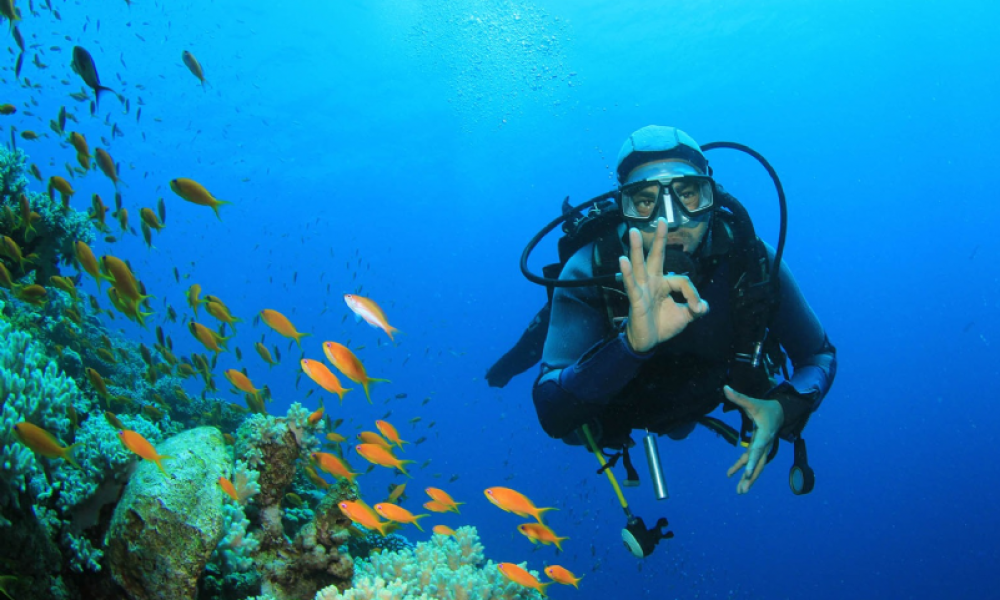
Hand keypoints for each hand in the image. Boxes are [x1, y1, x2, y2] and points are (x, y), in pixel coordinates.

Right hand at [619, 218, 708, 352]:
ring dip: (636, 249)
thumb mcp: (685, 316)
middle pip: (656, 257)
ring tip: (633, 232)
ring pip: (640, 266)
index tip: (697, 308)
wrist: (648, 342)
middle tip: (661, 219)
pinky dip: (626, 272)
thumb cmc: (663, 325)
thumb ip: (696, 308)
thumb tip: (704, 305)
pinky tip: (622, 260)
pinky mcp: (635, 299)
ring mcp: (642, 289)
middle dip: (659, 239)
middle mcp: (652, 282)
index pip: (682, 280)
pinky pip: (631, 285)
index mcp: (664, 283)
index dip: (693, 294)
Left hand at [724, 385, 783, 493]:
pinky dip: (741, 467)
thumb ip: (738, 397)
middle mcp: (765, 445)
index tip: (746, 474)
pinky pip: (750, 461)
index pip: (757, 451)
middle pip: (758, 464)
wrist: (780, 412)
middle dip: (750, 478)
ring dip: (748, 478)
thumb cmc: (765, 407)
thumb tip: (725, 388)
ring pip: (756, 466)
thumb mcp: (752, 402)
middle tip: (742, 490)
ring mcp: (763, 449)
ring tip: (739, 492)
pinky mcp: (758, 449)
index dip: (751, 462)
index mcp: (764, 435)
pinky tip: (730, 475)